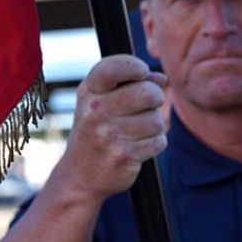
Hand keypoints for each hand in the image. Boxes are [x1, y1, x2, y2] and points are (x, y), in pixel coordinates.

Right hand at [52, 54, 167, 205]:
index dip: (135, 66)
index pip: (113, 68)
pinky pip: (159, 141)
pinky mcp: (124, 155)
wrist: (80, 175)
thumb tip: (161, 79)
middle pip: (148, 93)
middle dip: (155, 99)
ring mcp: (108, 134)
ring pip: (157, 120)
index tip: (142, 73)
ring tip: (137, 131)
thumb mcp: (100, 101)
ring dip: (154, 126)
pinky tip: (137, 147)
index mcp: (89, 92)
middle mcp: (95, 111)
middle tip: (147, 106)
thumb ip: (129, 83)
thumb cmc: (96, 131)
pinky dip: (154, 144)